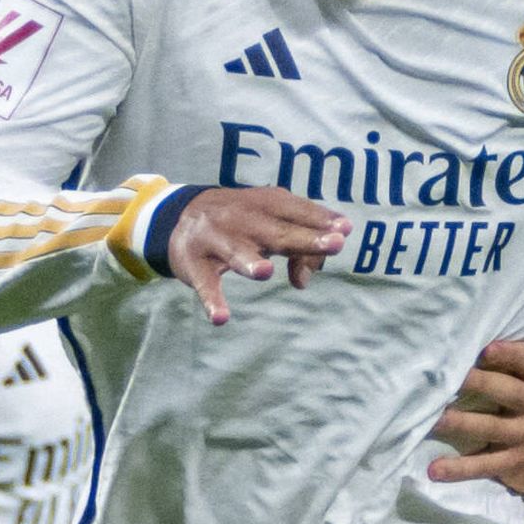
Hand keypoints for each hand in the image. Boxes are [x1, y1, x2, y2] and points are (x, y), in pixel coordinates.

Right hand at [164, 185, 347, 324]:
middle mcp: (242, 219)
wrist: (179, 216)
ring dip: (251, 262)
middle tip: (334, 245)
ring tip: (266, 272)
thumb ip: (298, 247)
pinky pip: (206, 285)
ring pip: (237, 253)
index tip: (344, 229)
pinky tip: (221, 318)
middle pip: (277, 232)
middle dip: (305, 239)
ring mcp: (217, 241)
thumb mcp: (269, 224)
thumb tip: (304, 280)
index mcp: (265, 205)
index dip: (320, 220)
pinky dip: (212, 301)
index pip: (297, 212)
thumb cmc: (241, 223)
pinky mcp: (196, 265)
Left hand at [428, 324, 523, 495]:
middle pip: (504, 391)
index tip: (484, 349)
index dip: (508, 354)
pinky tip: (434, 471)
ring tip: (430, 419)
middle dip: (475, 383)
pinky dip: (459, 470)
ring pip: (489, 427)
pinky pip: (485, 465)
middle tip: (441, 377)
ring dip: (459, 424)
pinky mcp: (515, 463)